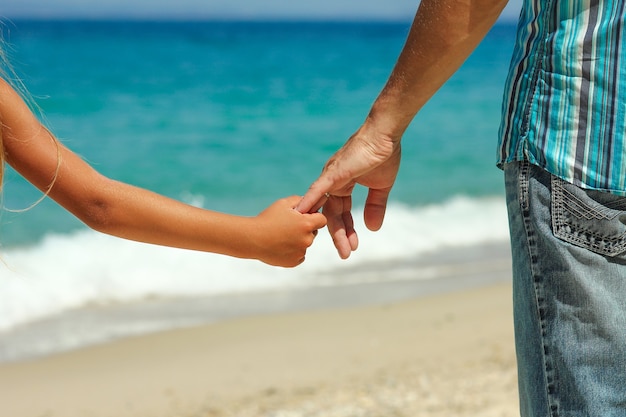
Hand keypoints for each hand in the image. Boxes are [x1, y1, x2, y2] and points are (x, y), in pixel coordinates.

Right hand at [251, 196, 326, 266]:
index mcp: (306, 224)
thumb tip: (310, 202)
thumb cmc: (267, 219)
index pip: (322, 219)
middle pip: (314, 232)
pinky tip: (281, 245)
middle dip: (305, 229)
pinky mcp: (294, 262)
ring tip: (282, 236)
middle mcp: (307, 239)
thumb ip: (300, 200)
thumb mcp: (283, 203)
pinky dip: (293, 251)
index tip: (304, 217)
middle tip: (288, 226)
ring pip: (305, 244)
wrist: (252, 238)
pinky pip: (299, 255)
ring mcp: (301, 252)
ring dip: (298, 240)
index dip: (314, 217)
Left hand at [296, 123, 400, 258]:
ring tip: (342, 249)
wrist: (385, 135)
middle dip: (341, 235)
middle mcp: (333, 182)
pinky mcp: (333, 173)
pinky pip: (317, 191)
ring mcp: (331, 177)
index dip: (347, 229)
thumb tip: (373, 228)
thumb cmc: (383, 155)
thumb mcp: (380, 188)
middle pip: (334, 214)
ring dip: (333, 229)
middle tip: (346, 255)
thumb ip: (375, 206)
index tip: (352, 246)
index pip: (342, 212)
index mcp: (343, 184)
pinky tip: (303, 217)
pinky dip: (310, 204)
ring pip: (327, 208)